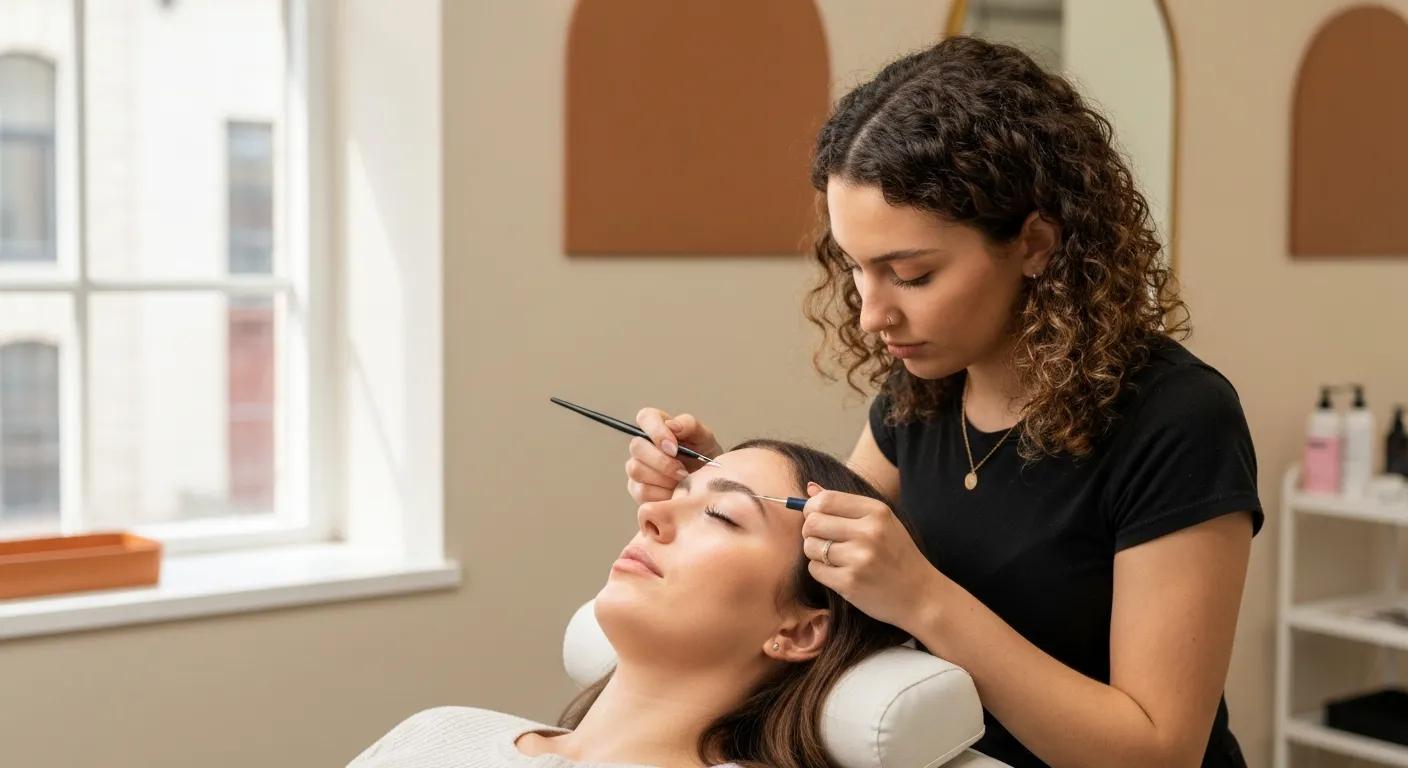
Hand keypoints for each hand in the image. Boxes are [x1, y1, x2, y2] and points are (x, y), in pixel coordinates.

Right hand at [625, 407, 722, 502]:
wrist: (708, 484)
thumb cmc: (704, 456)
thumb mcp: (704, 438)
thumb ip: (689, 425)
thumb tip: (672, 424)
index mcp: (657, 426)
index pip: (645, 417)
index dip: (656, 431)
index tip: (674, 447)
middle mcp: (642, 445)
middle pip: (637, 447)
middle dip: (662, 461)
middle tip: (683, 471)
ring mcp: (636, 467)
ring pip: (637, 470)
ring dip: (663, 479)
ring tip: (682, 482)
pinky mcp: (637, 489)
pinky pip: (642, 491)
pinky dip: (662, 494)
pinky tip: (675, 492)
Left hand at [800, 481, 939, 631]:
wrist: (921, 595)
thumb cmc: (897, 555)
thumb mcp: (882, 523)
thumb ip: (846, 505)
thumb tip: (810, 489)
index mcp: (877, 512)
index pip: (825, 500)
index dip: (811, 508)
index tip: (814, 516)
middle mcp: (869, 532)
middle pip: (813, 522)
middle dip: (810, 531)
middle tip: (822, 539)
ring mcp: (859, 558)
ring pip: (811, 546)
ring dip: (815, 553)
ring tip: (834, 558)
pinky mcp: (850, 582)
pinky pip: (815, 570)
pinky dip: (821, 571)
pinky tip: (840, 573)